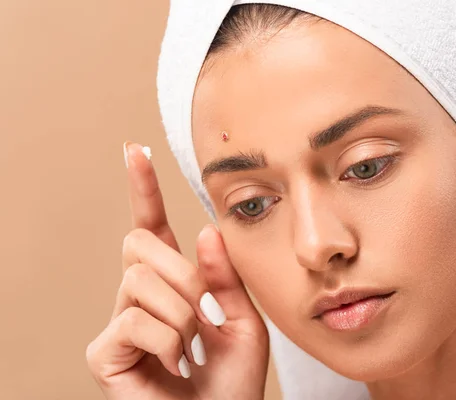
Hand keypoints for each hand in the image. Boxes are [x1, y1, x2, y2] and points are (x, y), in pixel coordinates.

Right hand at [86, 142, 268, 399]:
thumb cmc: (233, 383)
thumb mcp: (243, 321)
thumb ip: (226, 279)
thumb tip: (204, 231)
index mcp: (173, 285)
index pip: (152, 228)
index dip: (144, 190)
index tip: (135, 151)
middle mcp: (139, 298)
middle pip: (139, 245)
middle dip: (183, 274)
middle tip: (203, 313)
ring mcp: (119, 325)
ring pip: (141, 279)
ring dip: (183, 314)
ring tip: (192, 348)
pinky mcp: (105, 353)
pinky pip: (136, 319)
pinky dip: (169, 341)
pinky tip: (176, 364)